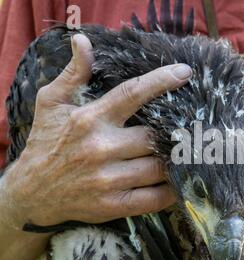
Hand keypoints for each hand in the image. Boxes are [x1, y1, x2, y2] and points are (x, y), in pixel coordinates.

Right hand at [1, 34, 191, 227]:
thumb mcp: (52, 102)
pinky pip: (153, 199)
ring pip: (157, 168)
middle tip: (182, 131)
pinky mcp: (112, 205)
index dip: (161, 81)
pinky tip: (173, 185)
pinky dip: (168, 193)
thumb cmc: (46, 142)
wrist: (32, 192)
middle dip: (169, 134)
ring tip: (179, 156)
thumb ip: (73, 74)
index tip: (184, 73)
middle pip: (153, 137)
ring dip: (172, 162)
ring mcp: (107, 179)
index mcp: (90, 119)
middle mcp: (100, 148)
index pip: (131, 94)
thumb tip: (84, 42)